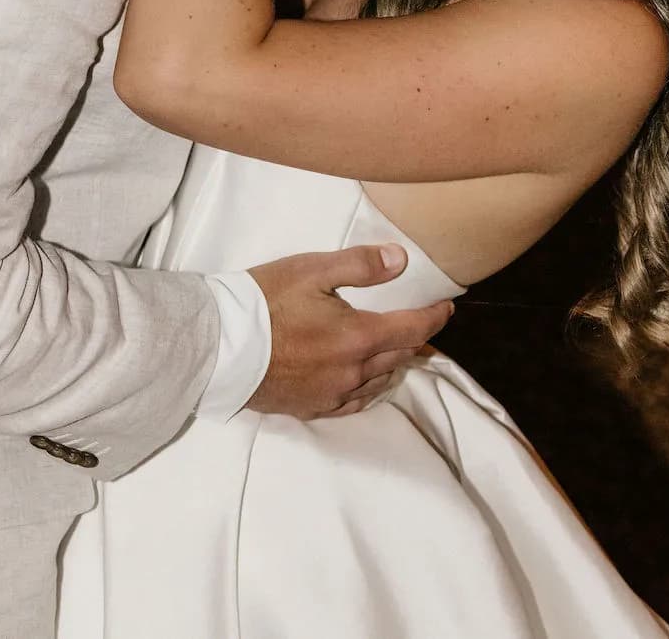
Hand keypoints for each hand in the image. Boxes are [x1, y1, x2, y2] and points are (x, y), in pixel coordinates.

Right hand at [246, 244, 453, 418]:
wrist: (220, 346)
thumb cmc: (265, 301)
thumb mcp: (312, 270)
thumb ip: (360, 265)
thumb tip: (401, 260)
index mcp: (359, 337)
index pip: (412, 329)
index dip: (434, 318)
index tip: (447, 308)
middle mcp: (353, 372)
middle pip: (398, 357)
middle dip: (415, 339)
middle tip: (424, 326)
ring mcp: (333, 394)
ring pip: (378, 382)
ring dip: (393, 363)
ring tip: (398, 350)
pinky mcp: (312, 407)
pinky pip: (354, 403)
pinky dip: (368, 388)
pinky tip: (365, 381)